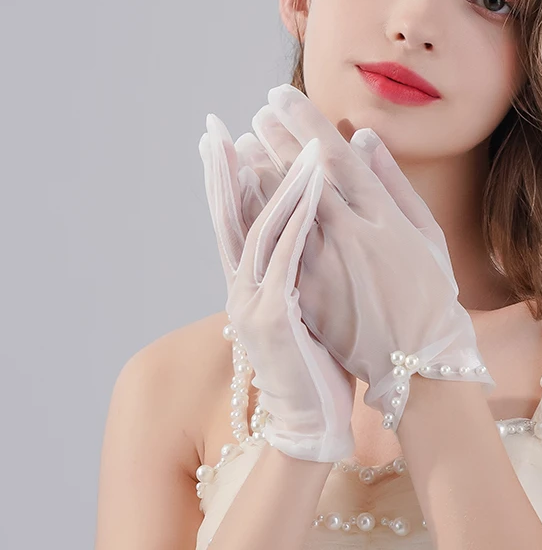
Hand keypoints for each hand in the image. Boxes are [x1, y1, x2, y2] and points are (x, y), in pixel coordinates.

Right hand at [199, 116, 355, 461]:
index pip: (234, 223)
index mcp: (249, 286)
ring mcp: (253, 302)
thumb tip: (300, 233)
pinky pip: (288, 254)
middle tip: (213, 128)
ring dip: (266, 180)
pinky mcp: (276, 316)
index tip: (221, 140)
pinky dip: (299, 214)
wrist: (311, 424)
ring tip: (268, 136)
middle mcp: (242, 289)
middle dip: (221, 171)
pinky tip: (310, 182)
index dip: (225, 181)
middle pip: (228, 219)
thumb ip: (292, 270)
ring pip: (257, 228)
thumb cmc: (316, 363)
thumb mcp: (298, 309)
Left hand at [256, 84, 495, 432]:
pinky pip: (274, 244)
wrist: (418, 362)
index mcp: (383, 215)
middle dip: (277, 137)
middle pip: (302, 174)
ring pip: (281, 205)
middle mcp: (349, 233)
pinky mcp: (306, 292)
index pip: (335, 155)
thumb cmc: (430, 294)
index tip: (281, 97)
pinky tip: (243, 191)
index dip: (304, 121)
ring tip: (242, 140)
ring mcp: (323, 264)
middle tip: (258, 111)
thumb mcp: (425, 233)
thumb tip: (363, 137)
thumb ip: (393, 182)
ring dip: (258, 168)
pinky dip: (256, 213)